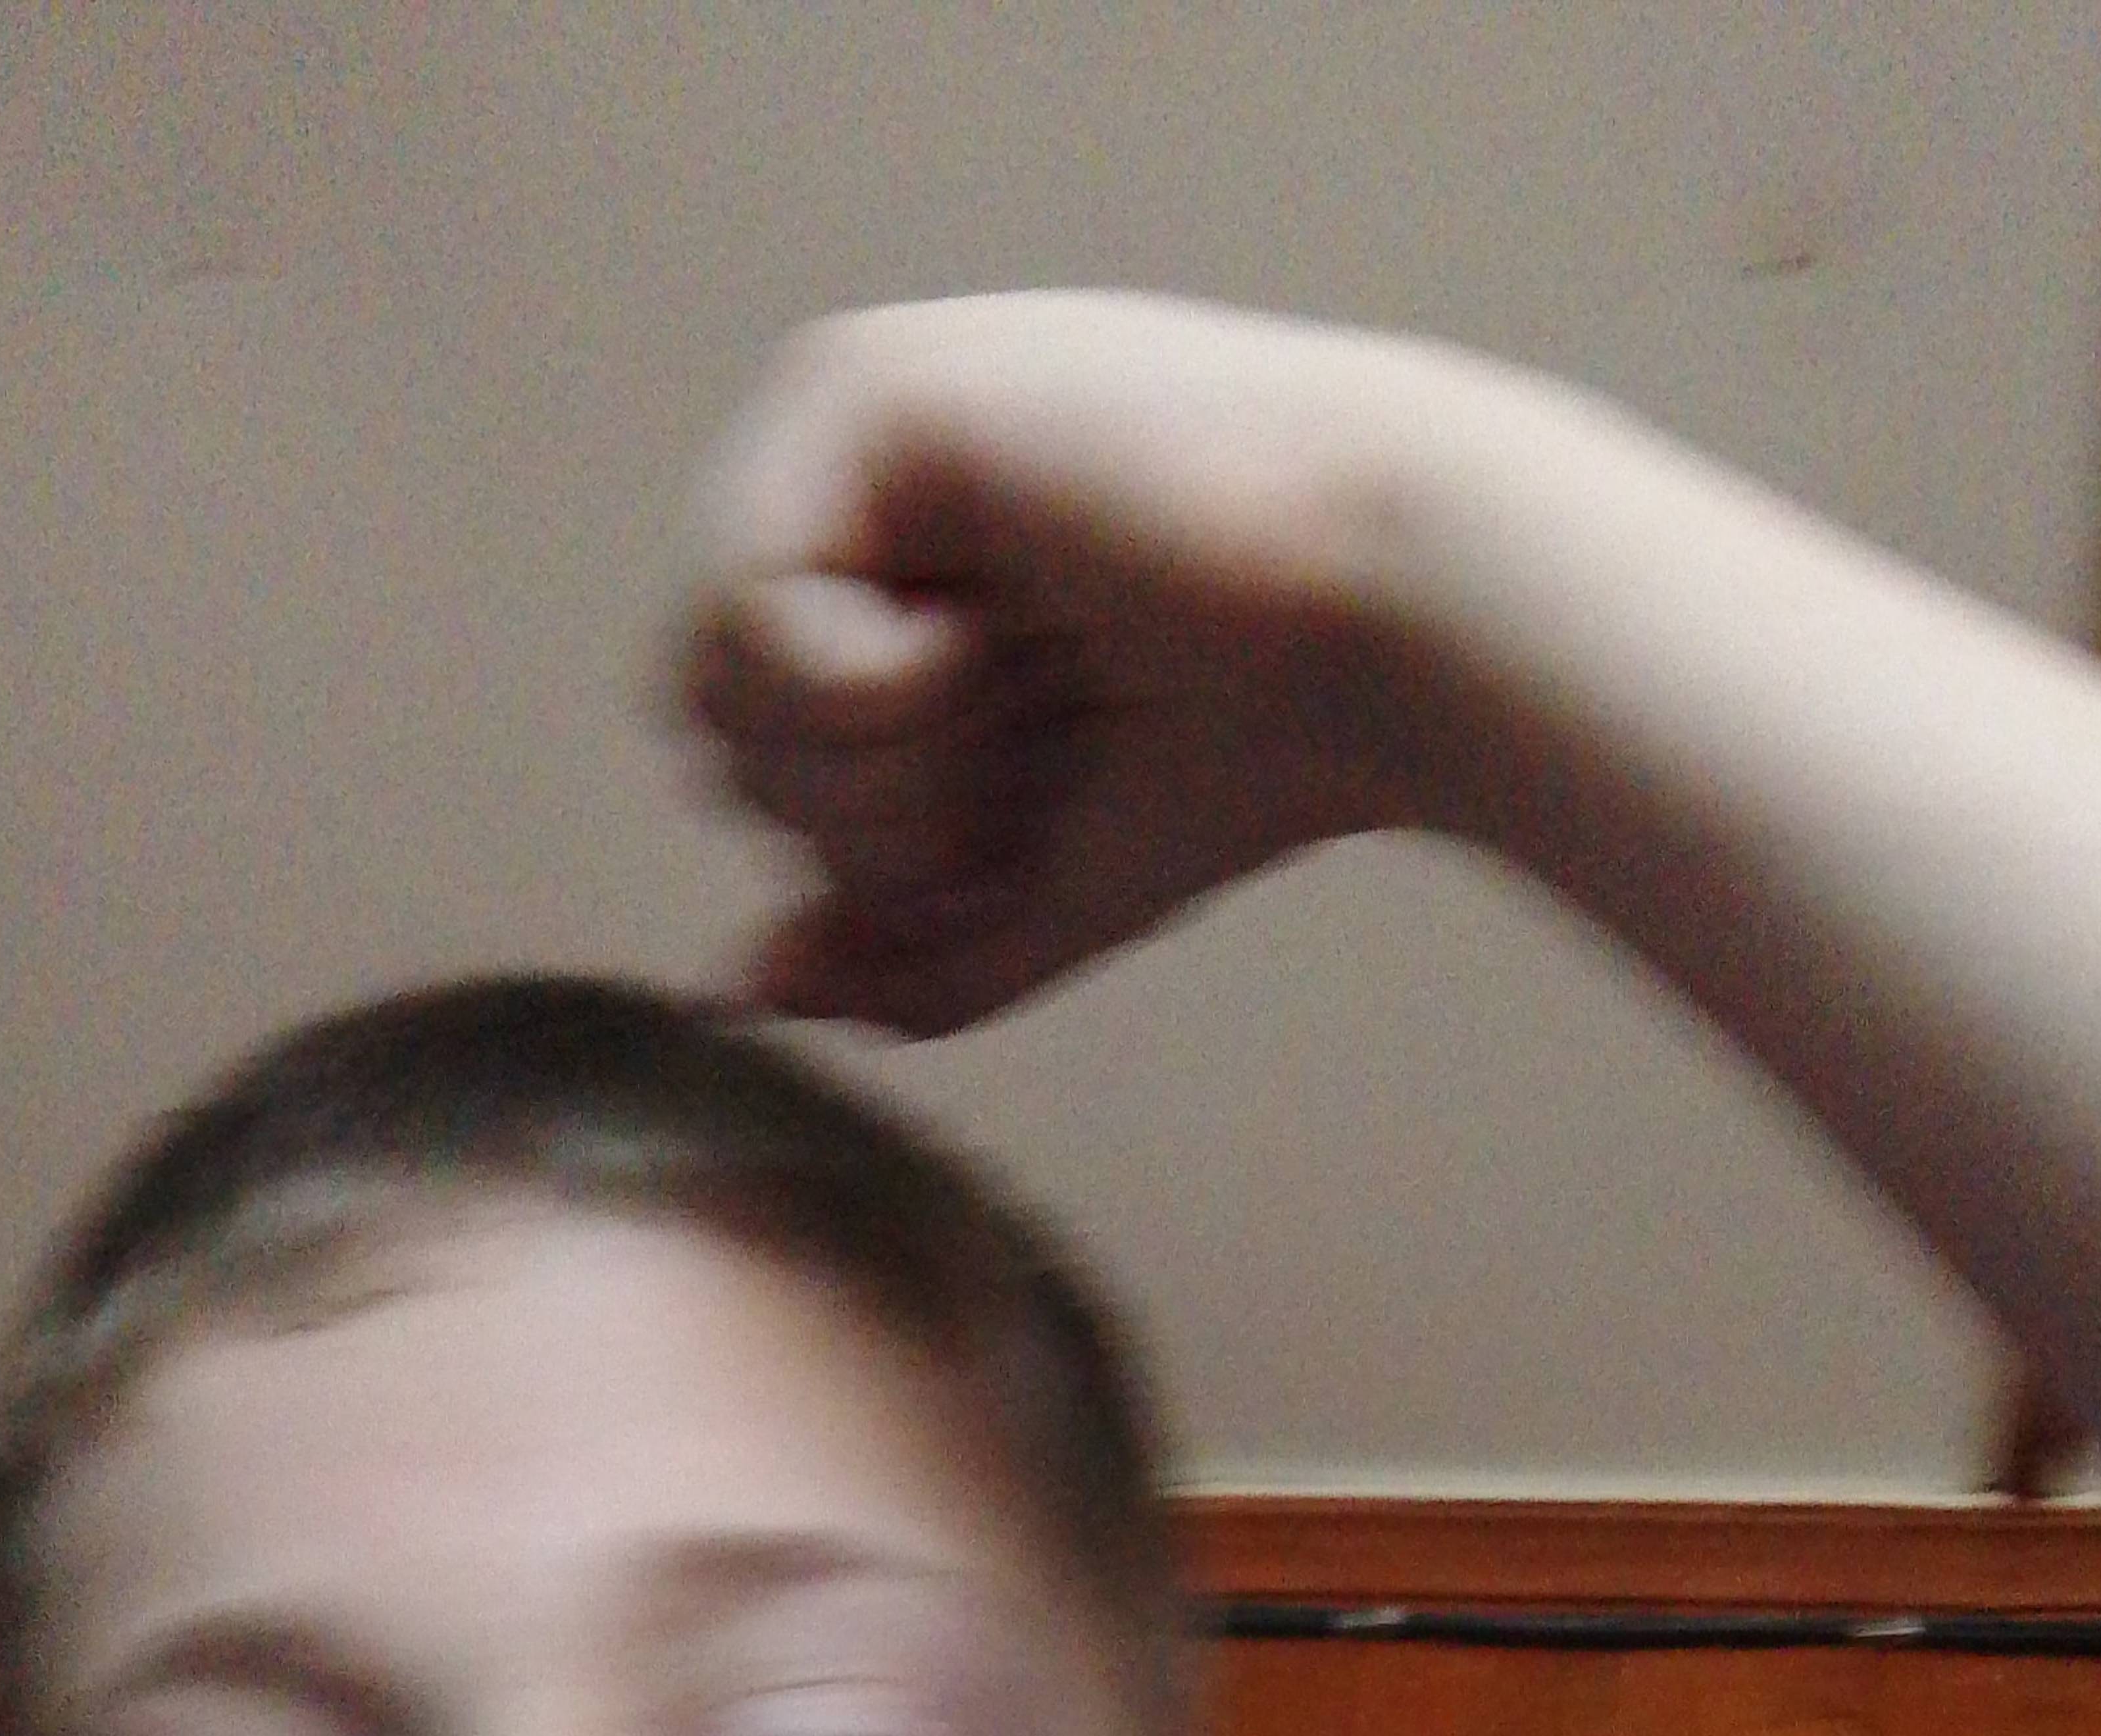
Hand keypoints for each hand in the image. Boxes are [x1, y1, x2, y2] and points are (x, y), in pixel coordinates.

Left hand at [677, 293, 1445, 1032]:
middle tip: (1033, 746)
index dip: (876, 856)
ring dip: (881, 765)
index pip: (759, 769)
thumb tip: (743, 984)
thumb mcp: (1042, 892)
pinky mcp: (861, 387)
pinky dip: (873, 689)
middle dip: (872, 824)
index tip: (1029, 798)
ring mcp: (846, 420)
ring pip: (709, 683)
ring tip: (1025, 686)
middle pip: (714, 735)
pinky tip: (996, 631)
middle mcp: (849, 486)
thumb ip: (889, 950)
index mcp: (888, 579)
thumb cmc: (1246, 753)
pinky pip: (746, 611)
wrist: (1390, 630)